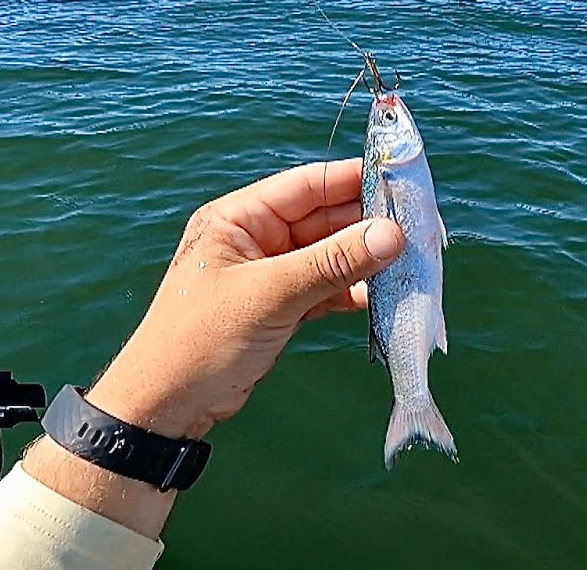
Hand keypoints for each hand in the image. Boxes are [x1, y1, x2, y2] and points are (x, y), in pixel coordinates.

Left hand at [24, 160, 402, 537]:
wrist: (167, 407)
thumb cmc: (201, 340)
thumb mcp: (270, 295)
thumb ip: (332, 263)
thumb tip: (392, 234)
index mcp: (240, 219)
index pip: (308, 185)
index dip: (356, 180)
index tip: (403, 181)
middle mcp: (257, 239)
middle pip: (326, 219)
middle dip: (370, 226)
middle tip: (419, 229)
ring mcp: (271, 274)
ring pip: (331, 256)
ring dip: (366, 262)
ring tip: (409, 265)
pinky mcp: (282, 307)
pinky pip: (328, 289)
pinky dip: (353, 293)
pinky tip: (382, 299)